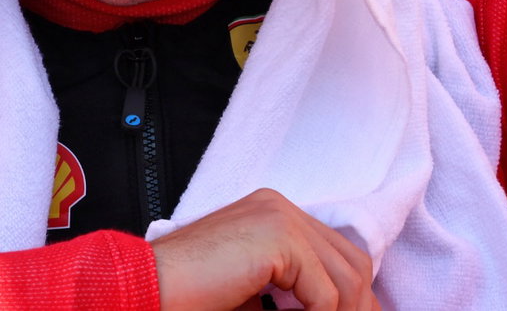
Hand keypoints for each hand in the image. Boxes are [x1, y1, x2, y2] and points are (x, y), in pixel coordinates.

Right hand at [150, 188, 380, 310]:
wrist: (148, 286)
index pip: (337, 252)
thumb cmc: (191, 295)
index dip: (354, 296)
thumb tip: (336, 310)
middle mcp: (279, 206)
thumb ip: (290, 296)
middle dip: (358, 304)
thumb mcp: (255, 294)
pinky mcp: (277, 236)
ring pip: (346, 277)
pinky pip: (325, 292)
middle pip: (351, 260)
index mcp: (272, 213)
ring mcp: (278, 216)